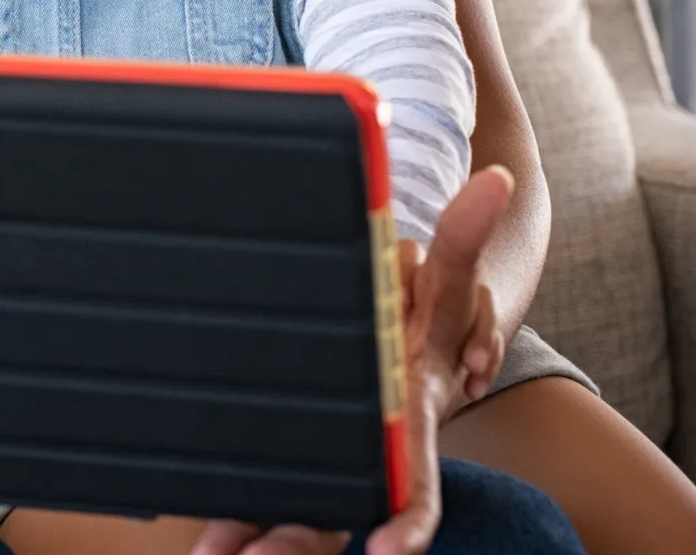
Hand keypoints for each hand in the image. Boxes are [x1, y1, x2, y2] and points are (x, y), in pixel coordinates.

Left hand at [193, 168, 515, 554]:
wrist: (410, 334)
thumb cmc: (423, 316)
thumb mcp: (444, 281)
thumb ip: (463, 237)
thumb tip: (497, 178)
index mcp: (410, 422)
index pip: (413, 487)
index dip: (407, 523)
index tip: (388, 551)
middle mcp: (372, 451)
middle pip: (338, 512)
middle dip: (297, 542)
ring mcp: (335, 459)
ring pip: (293, 511)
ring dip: (251, 534)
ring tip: (205, 554)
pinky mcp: (296, 453)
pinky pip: (262, 487)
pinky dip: (233, 510)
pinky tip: (199, 532)